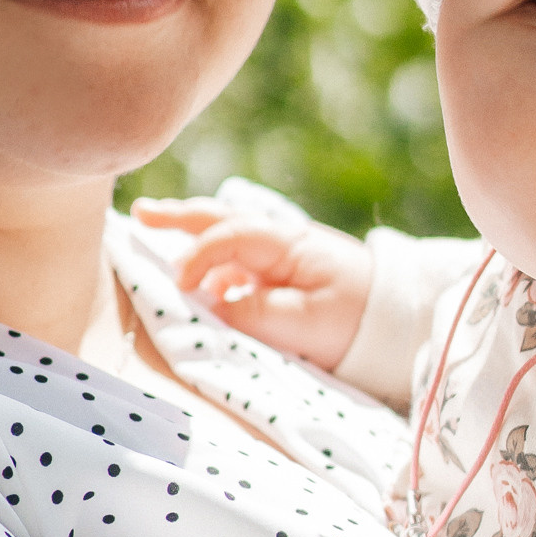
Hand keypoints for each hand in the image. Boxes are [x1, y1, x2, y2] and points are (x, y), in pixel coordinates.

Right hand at [133, 200, 374, 373]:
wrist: (395, 318)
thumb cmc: (354, 320)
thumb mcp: (304, 323)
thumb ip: (254, 314)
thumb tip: (210, 306)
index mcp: (288, 244)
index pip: (231, 236)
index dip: (199, 256)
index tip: (179, 285)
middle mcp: (279, 241)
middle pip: (222, 220)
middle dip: (179, 217)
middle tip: (140, 212)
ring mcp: (278, 254)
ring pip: (225, 236)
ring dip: (190, 234)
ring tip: (150, 227)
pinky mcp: (279, 272)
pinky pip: (235, 259)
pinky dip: (209, 262)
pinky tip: (192, 280)